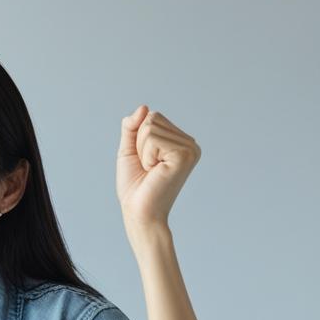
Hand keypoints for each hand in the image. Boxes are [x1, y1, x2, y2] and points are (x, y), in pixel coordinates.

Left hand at [116, 105, 200, 235]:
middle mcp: (190, 144)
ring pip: (150, 127)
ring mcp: (190, 149)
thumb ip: (133, 127)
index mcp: (181, 142)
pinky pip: (152, 139)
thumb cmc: (136, 186)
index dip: (138, 139)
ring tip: (152, 171)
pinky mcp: (184, 156)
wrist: (139, 212)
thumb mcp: (129, 150)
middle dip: (139, 144)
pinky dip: (146, 156)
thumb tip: (144, 107)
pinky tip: (156, 172)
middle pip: (152, 119)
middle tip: (148, 168)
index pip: (152, 117)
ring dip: (142, 152)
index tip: (146, 162)